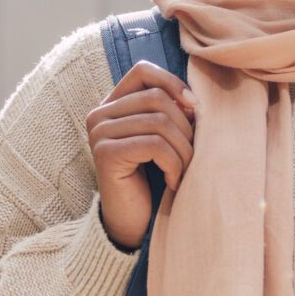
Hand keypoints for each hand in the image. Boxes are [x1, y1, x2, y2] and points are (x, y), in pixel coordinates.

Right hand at [87, 60, 195, 249]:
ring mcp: (99, 133)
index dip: (173, 83)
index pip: (143, 71)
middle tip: (193, 155)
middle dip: (185, 127)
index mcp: (112, 104)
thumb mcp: (164, 137)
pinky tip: (175, 182)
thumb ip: (172, 111)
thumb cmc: (154, 178)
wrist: (134, 224)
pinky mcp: (106, 154)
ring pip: (159, 121)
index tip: (195, 108)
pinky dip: (174, 164)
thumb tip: (193, 100)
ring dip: (183, 149)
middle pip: (157, 98)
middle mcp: (99, 114)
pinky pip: (154, 145)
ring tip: (185, 170)